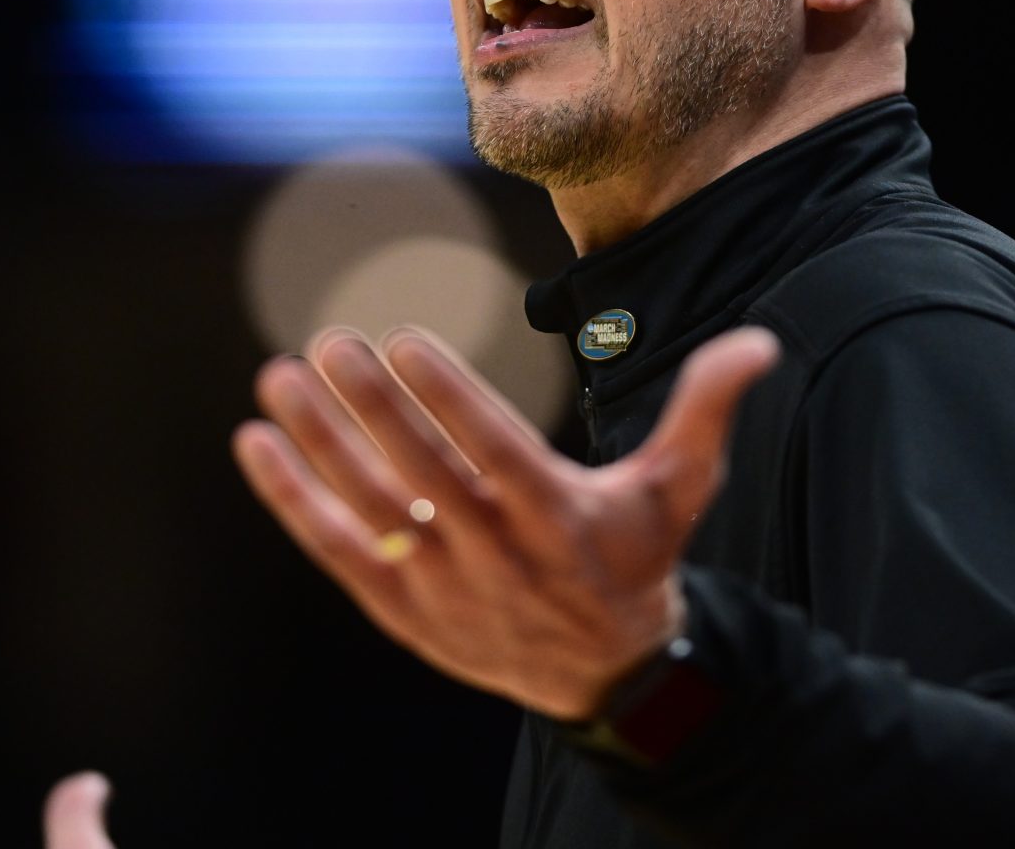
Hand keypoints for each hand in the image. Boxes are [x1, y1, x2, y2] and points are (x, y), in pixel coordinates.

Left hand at [232, 324, 780, 718]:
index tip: (401, 339)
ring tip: (279, 376)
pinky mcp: (404, 611)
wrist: (608, 674)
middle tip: (329, 342)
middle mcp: (496, 554)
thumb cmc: (636, 559)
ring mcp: (443, 587)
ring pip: (371, 507)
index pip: (492, 449)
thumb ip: (706, 410)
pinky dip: (295, 501)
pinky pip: (340, 551)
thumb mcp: (679, 489)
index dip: (446, 395)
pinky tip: (258, 446)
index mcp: (559, 517)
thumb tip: (756, 343)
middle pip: (421, 473)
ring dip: (318, 442)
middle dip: (369, 407)